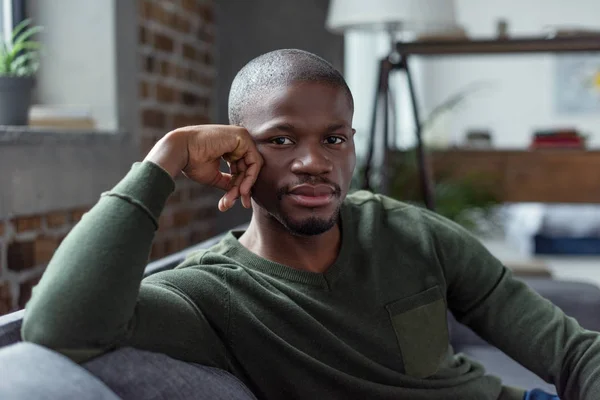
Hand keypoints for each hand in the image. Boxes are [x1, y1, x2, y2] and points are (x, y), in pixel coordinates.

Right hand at [145, 125, 262, 211]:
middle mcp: (236, 140)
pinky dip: (250, 178)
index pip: (241, 169)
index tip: (229, 203)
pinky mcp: (242, 137)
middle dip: (241, 190)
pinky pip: (255, 162)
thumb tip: (240, 193)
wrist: (180, 151)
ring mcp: (241, 137)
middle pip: (247, 169)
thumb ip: (229, 182)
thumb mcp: (215, 176)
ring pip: (252, 168)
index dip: (238, 187)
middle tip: (236, 205)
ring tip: (232, 199)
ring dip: (244, 187)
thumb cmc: (192, 162)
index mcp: (229, 146)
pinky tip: (242, 190)